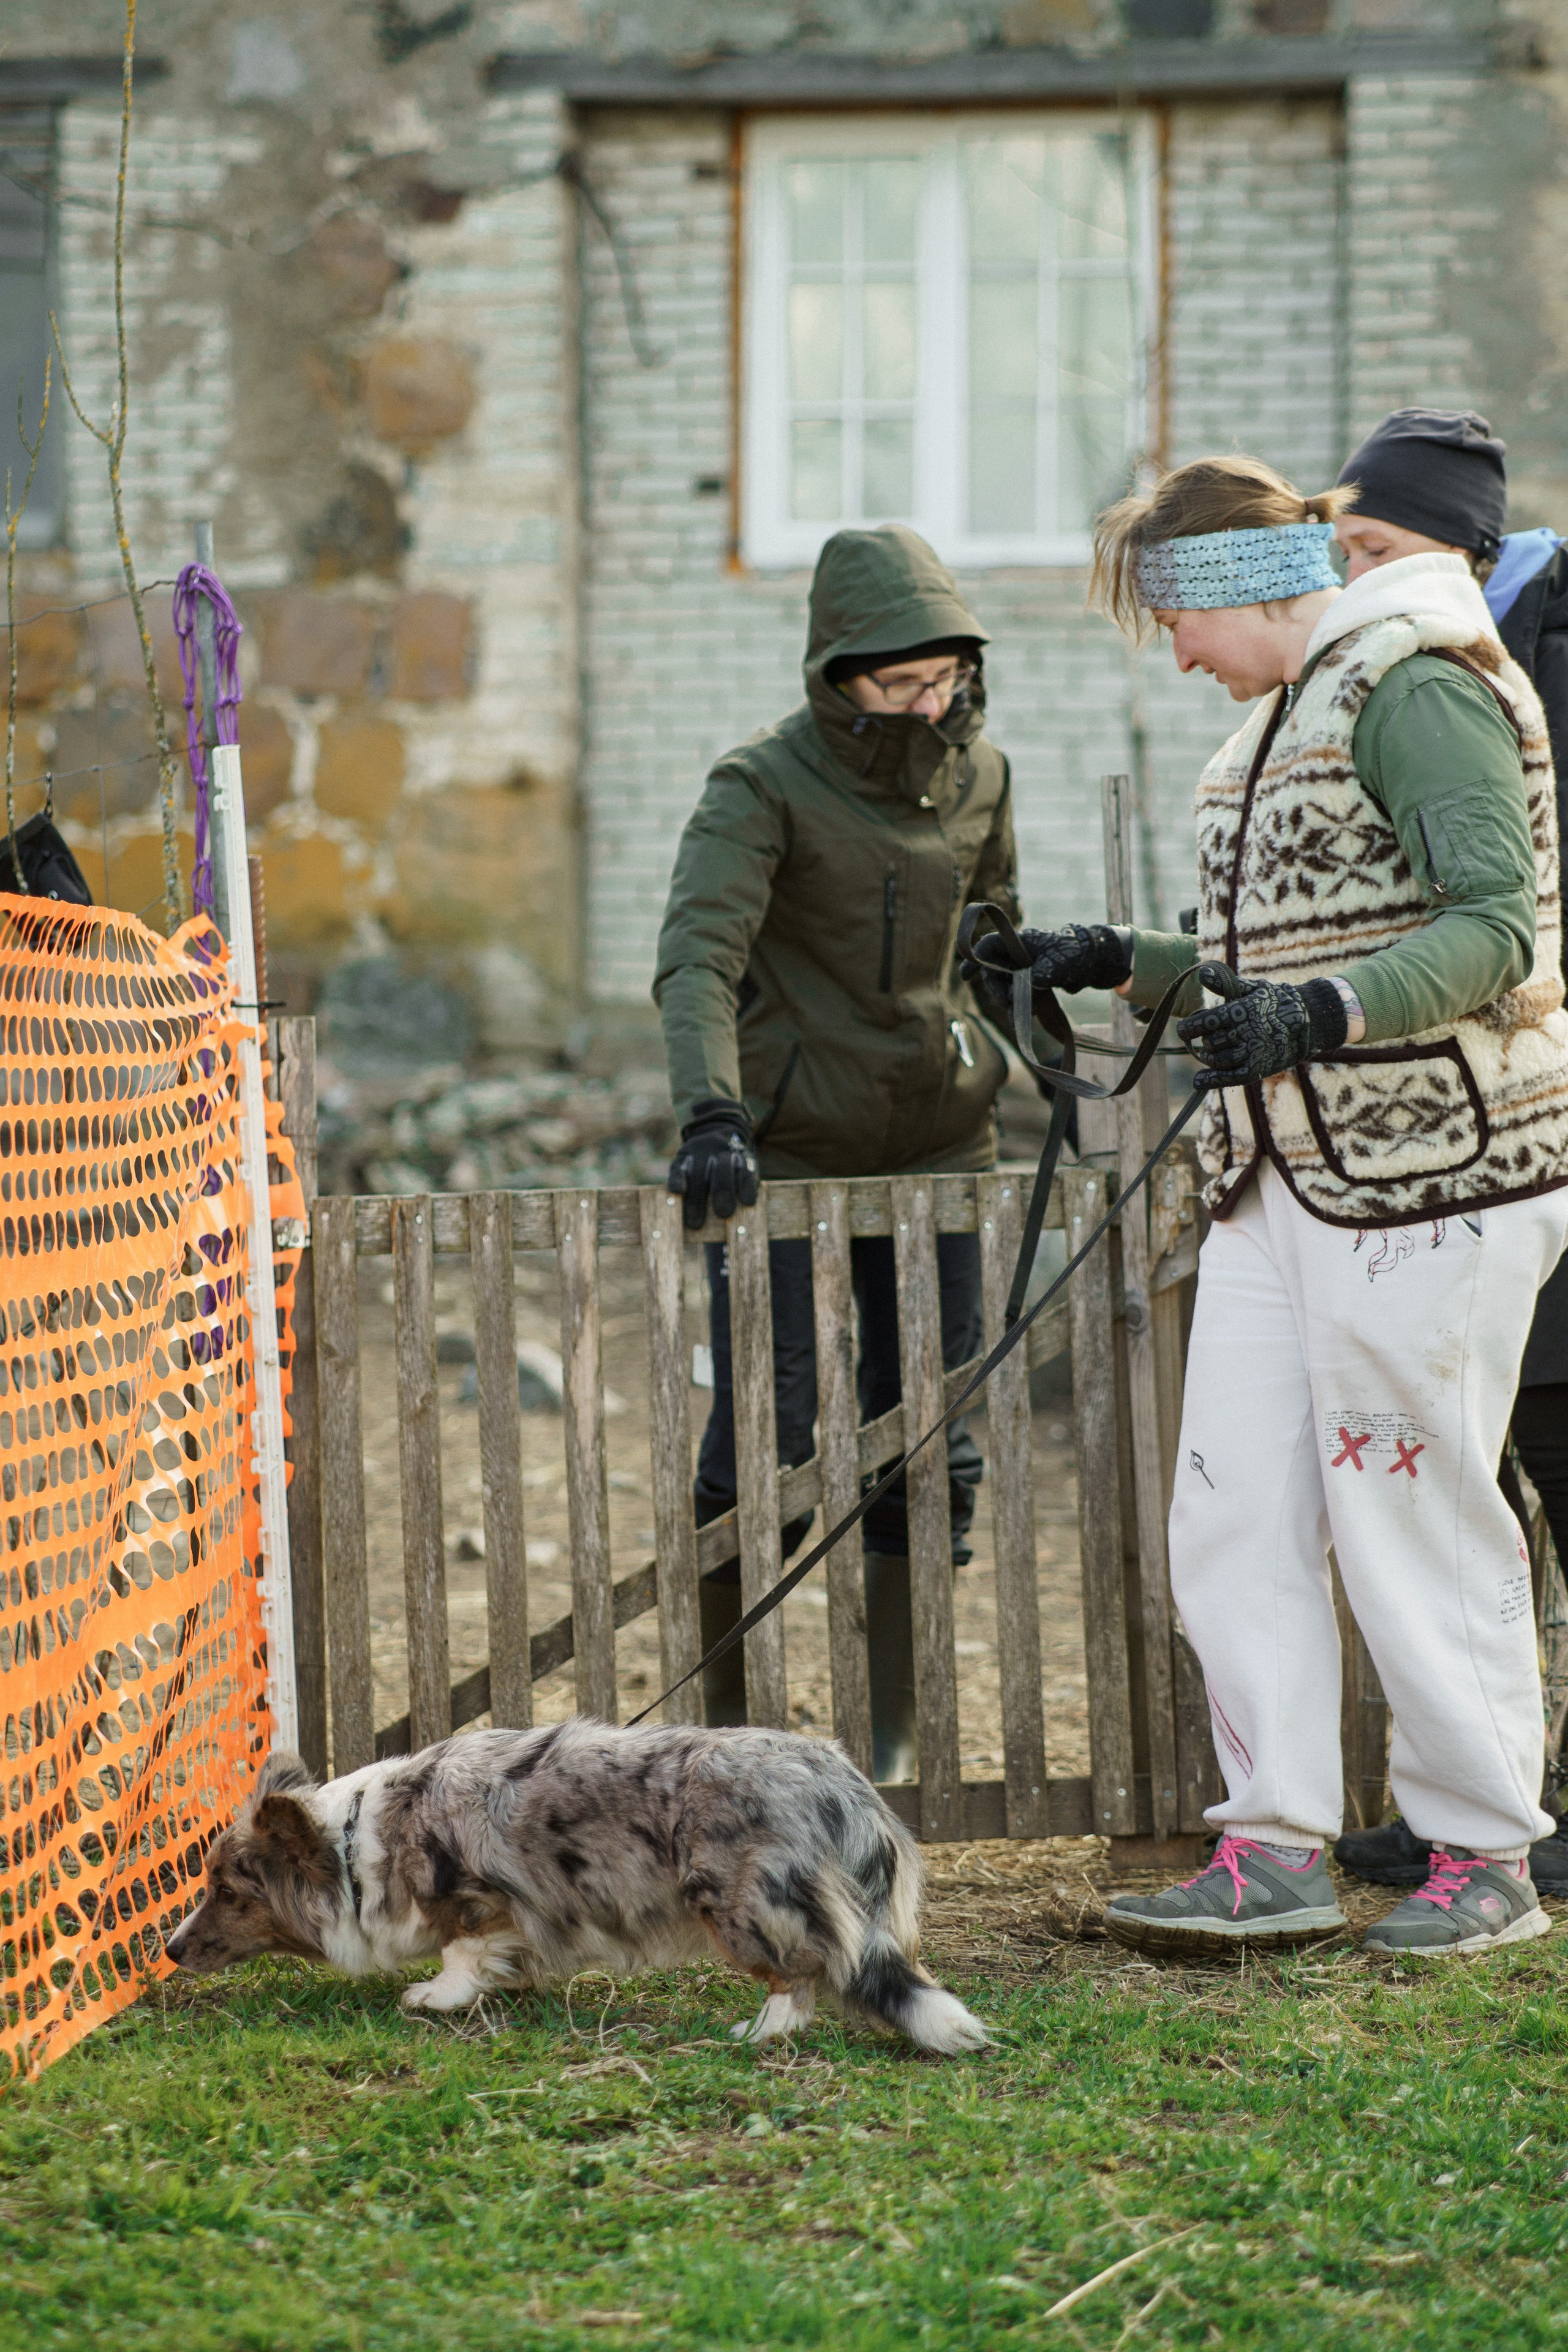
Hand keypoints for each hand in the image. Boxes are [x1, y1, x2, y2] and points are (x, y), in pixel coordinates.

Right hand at [667, 1098, 759, 1228]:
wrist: (716, 1128)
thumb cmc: (733, 1161)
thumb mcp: (745, 1163)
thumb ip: (747, 1183)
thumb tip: (745, 1210)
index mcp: (738, 1155)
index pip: (744, 1171)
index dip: (747, 1187)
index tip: (748, 1203)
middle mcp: (719, 1151)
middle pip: (722, 1173)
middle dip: (723, 1195)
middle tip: (723, 1214)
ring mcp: (699, 1152)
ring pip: (698, 1175)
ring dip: (697, 1200)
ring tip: (695, 1223)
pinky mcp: (682, 1155)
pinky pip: (677, 1169)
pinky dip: (677, 1181)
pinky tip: (678, 1193)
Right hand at [961, 923, 1132, 1011]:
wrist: (1095, 962)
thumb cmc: (1077, 954)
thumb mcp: (1060, 963)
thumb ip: (1041, 973)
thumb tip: (1025, 987)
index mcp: (1022, 942)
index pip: (990, 945)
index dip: (975, 958)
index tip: (965, 975)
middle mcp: (1018, 955)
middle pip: (993, 971)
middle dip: (997, 989)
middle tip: (1008, 1003)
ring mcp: (1024, 969)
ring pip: (1004, 987)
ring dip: (1010, 1003)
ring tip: (1023, 1016)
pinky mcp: (1031, 983)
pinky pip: (1017, 997)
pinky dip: (1018, 1009)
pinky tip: (1021, 1021)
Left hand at [1177, 965, 1348, 1089]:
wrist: (1308, 1023)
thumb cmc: (1275, 1002)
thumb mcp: (1252, 988)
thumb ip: (1225, 983)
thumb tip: (1201, 972)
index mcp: (1243, 1010)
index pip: (1207, 1021)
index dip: (1190, 1027)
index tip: (1183, 1029)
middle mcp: (1247, 1032)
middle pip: (1210, 1042)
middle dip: (1204, 1041)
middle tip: (1208, 1038)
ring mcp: (1253, 1052)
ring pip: (1217, 1060)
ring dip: (1208, 1057)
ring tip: (1210, 1052)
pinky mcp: (1258, 1069)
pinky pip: (1230, 1077)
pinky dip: (1211, 1080)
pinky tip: (1198, 1080)